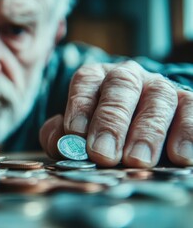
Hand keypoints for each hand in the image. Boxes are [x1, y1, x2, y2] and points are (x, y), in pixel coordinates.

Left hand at [40, 61, 192, 166]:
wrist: (135, 132)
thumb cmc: (97, 133)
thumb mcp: (74, 133)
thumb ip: (59, 136)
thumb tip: (60, 144)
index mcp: (96, 79)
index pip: (86, 80)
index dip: (80, 105)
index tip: (74, 133)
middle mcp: (129, 77)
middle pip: (122, 86)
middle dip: (111, 121)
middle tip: (103, 154)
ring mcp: (160, 88)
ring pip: (158, 98)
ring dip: (147, 131)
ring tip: (136, 161)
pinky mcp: (188, 102)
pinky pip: (192, 110)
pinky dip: (188, 132)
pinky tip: (181, 157)